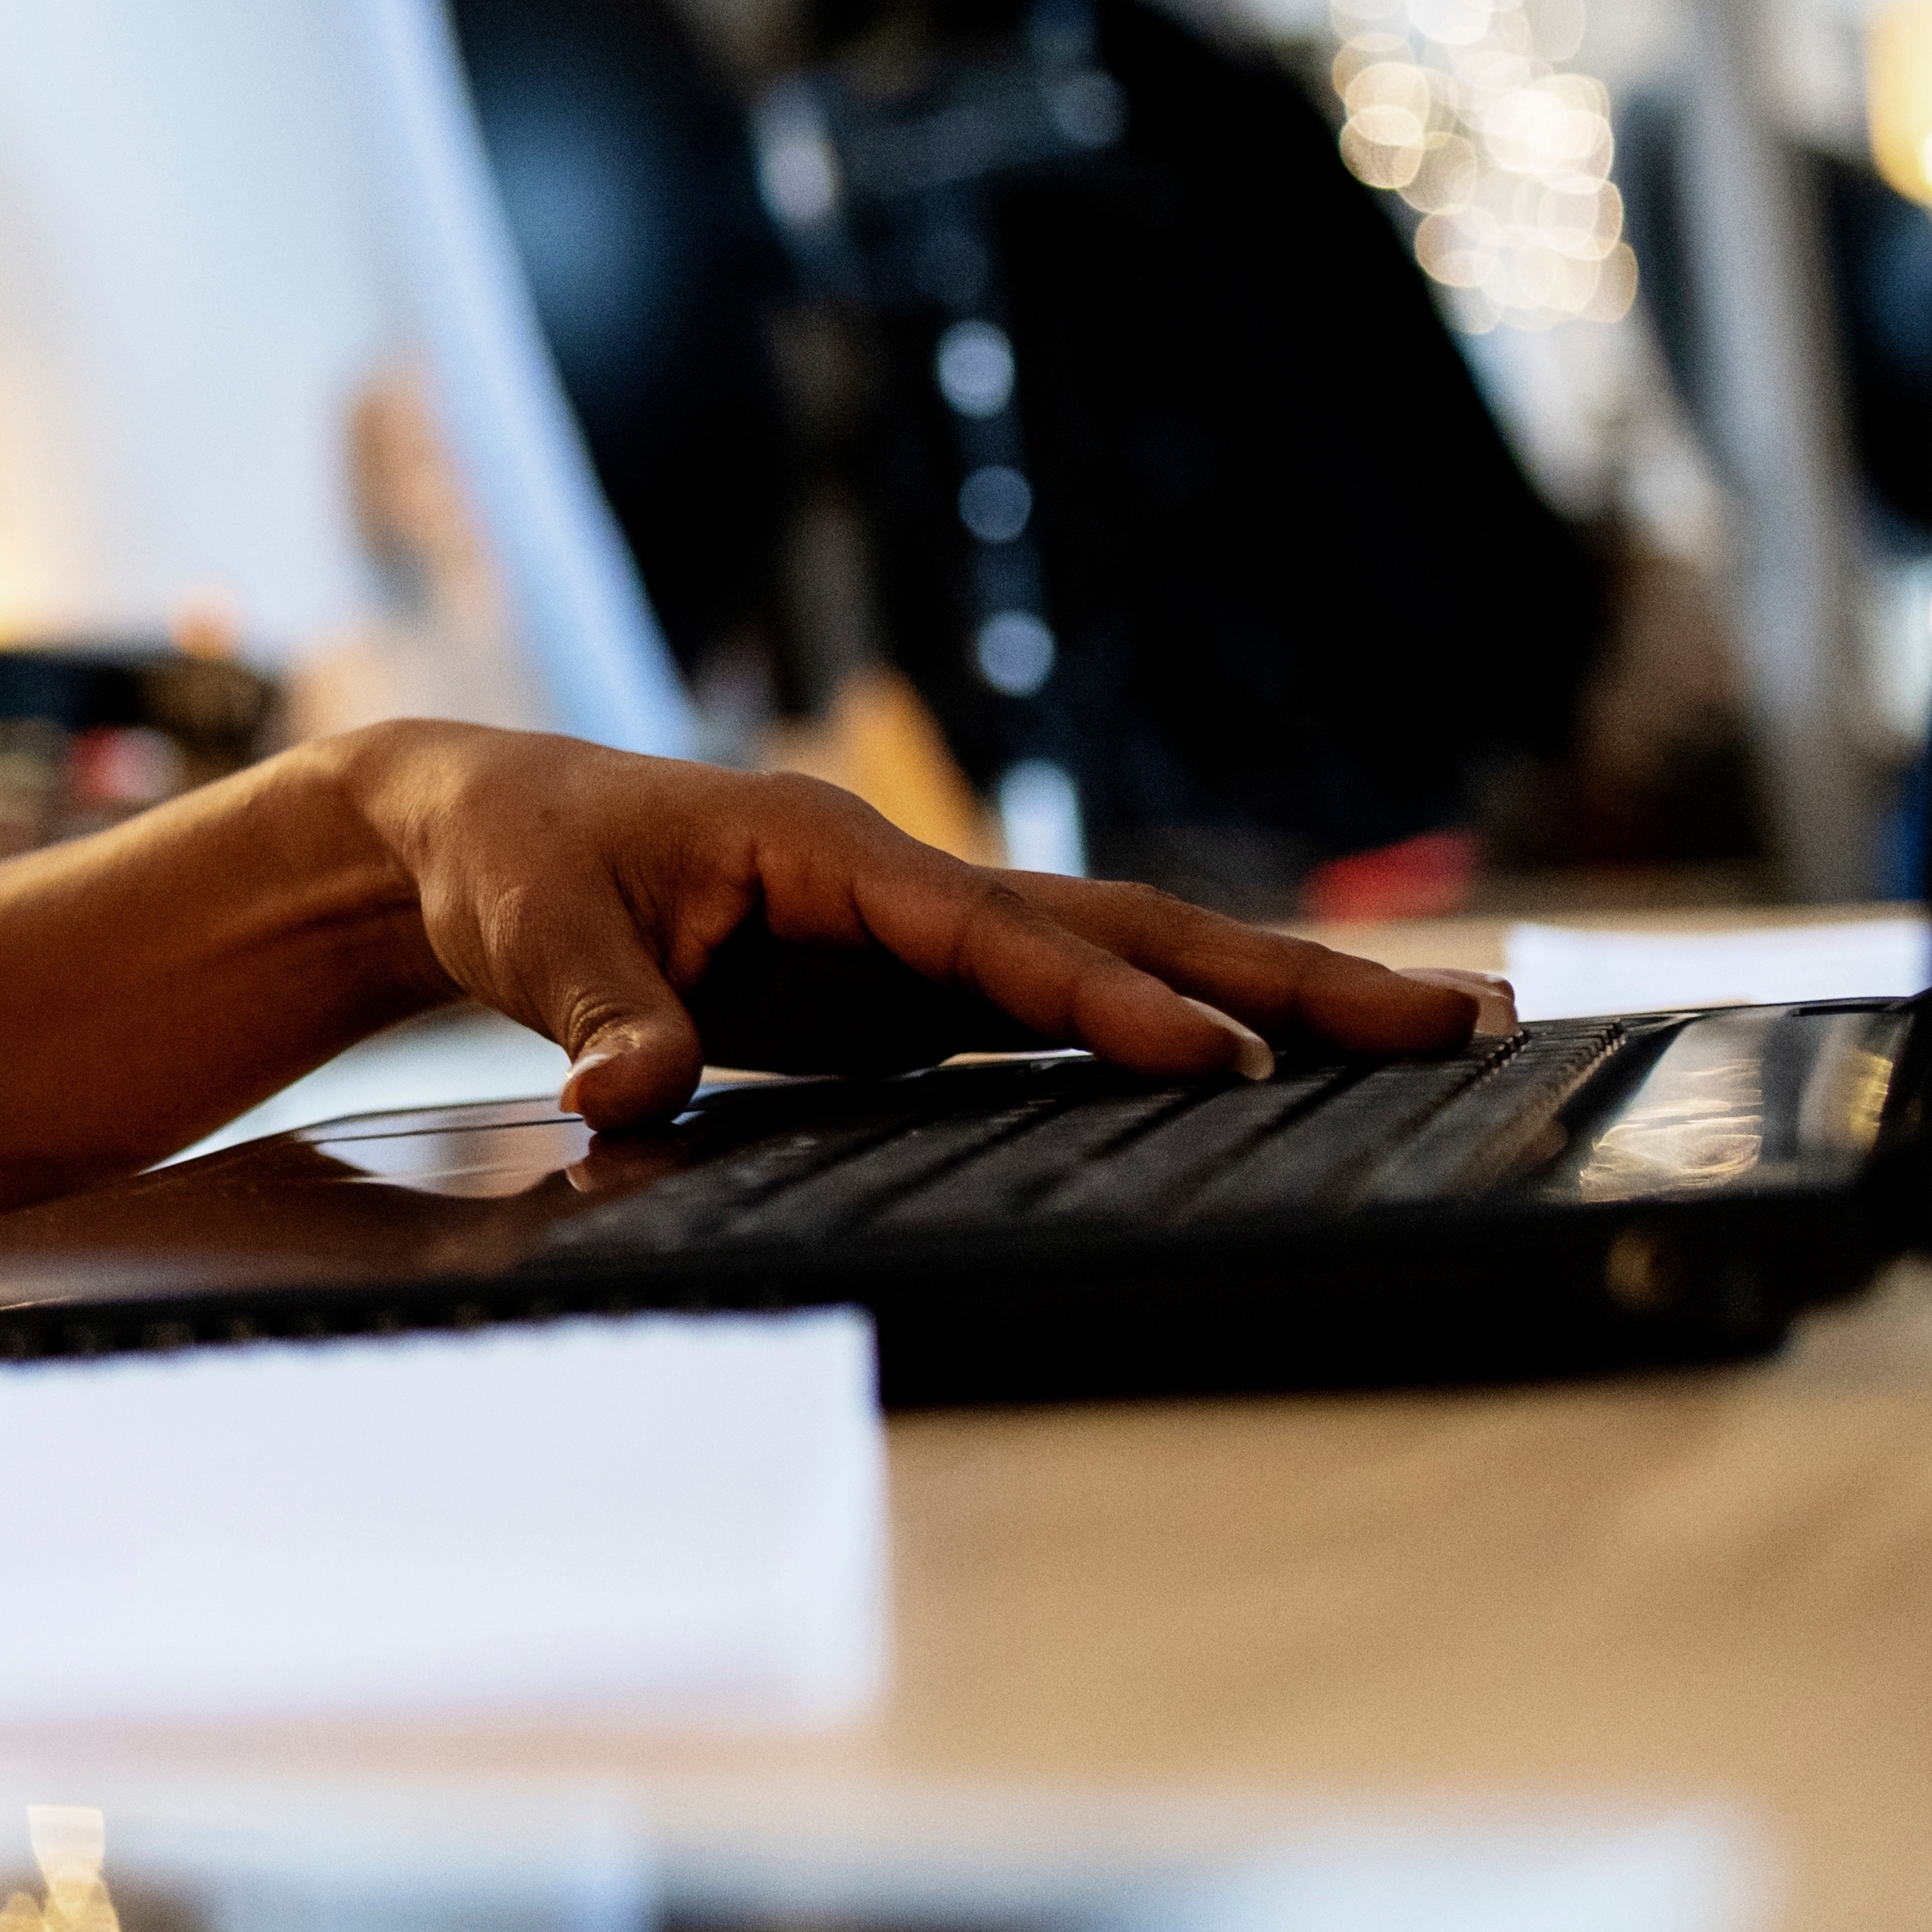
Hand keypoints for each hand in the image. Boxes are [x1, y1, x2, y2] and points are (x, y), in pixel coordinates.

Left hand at [319, 721, 1512, 1124]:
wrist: (472, 833)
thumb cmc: (507, 862)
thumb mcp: (529, 933)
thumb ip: (594, 1016)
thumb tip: (622, 1098)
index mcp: (829, 853)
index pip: (998, 939)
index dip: (1108, 1002)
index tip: (1224, 1059)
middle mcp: (900, 888)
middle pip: (1118, 931)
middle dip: (1279, 977)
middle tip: (1459, 1016)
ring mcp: (916, 942)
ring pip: (1116, 966)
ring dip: (1262, 1001)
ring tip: (1436, 1036)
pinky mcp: (907, 997)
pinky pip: (1062, 1017)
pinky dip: (1167, 1041)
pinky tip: (1271, 1084)